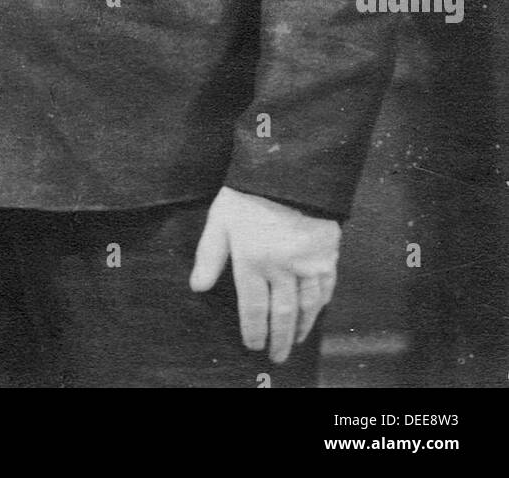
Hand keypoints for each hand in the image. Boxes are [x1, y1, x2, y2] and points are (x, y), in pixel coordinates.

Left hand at [189, 187, 340, 363]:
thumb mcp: (221, 218)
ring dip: (302, 327)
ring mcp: (307, 262)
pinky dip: (322, 304)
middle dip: (279, 339)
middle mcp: (281, 268)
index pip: (253, 308)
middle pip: (282, 314)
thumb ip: (209, 254)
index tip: (253, 345)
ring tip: (297, 341)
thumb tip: (197, 286)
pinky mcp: (327, 253)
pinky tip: (317, 312)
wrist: (290, 167)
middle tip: (277, 357)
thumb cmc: (250, 192)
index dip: (253, 331)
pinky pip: (327, 286)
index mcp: (252, 260)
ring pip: (306, 305)